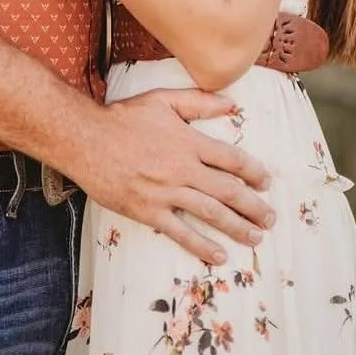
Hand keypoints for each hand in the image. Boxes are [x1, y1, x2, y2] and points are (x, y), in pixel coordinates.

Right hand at [73, 87, 274, 265]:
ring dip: (237, 227)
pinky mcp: (148, 212)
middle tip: (270, 219)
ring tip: (255, 238)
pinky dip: (202, 245)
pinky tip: (219, 255)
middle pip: (228, 191)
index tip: (266, 182)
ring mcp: (166, 193)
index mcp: (188, 142)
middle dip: (253, 207)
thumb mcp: (162, 100)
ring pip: (210, 213)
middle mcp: (182, 169)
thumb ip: (198, 101)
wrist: (86, 140)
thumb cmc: (123, 118)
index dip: (254, 172)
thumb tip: (232, 104)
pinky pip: (180, 232)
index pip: (231, 159)